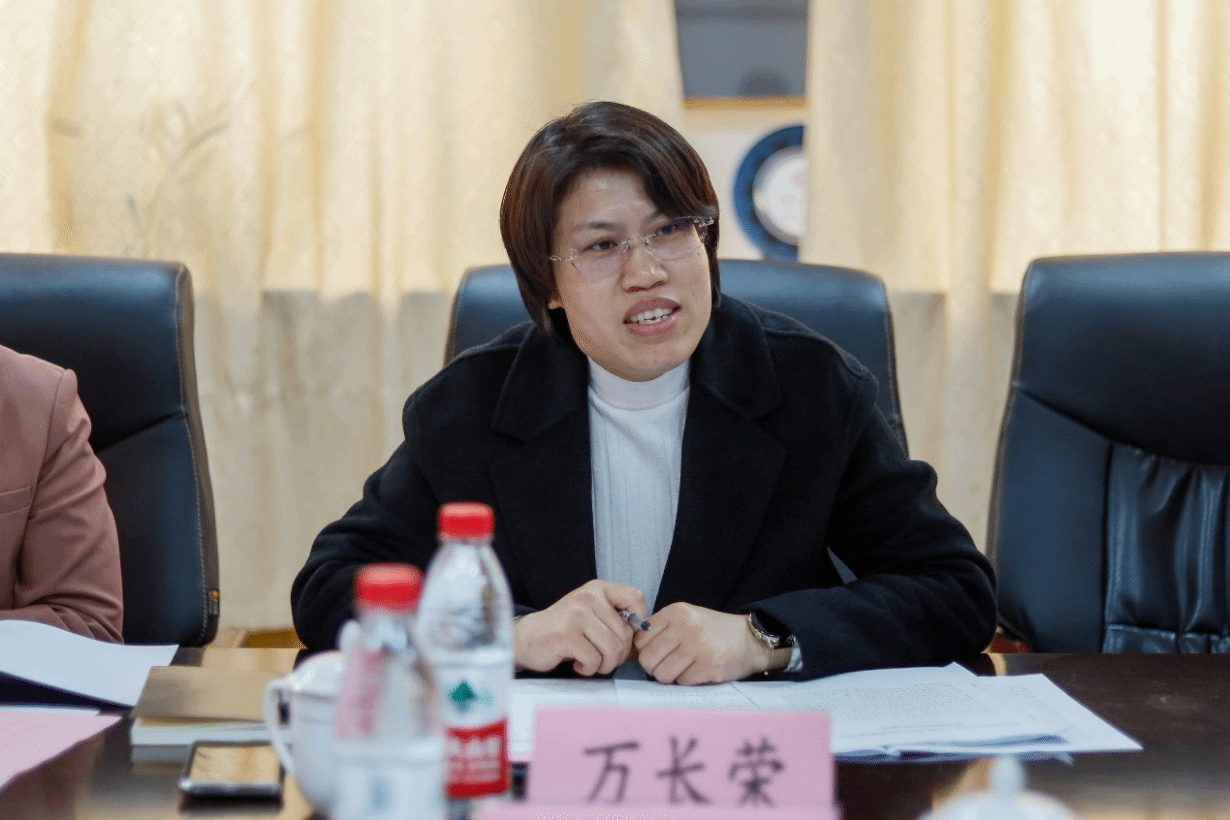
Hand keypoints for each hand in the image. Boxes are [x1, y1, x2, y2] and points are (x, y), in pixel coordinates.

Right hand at [514, 580, 646, 675]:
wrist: (527, 638)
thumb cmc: (565, 630)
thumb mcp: (592, 615)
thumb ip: (616, 620)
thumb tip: (645, 637)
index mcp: (598, 589)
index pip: (636, 596)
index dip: (639, 620)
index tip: (625, 635)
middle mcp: (589, 597)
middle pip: (626, 633)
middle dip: (618, 654)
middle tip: (602, 658)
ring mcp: (577, 615)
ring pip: (613, 648)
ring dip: (605, 664)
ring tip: (591, 662)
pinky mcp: (567, 635)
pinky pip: (594, 659)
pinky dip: (589, 669)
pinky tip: (578, 664)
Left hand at [634, 603, 773, 684]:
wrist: (750, 638)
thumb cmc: (713, 631)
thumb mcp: (686, 619)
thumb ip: (662, 630)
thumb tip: (634, 651)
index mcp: (675, 612)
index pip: (640, 639)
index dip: (645, 651)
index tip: (657, 654)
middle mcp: (685, 626)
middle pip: (648, 659)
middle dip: (655, 668)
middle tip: (669, 666)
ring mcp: (698, 646)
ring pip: (662, 674)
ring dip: (671, 677)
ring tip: (685, 668)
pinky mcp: (709, 665)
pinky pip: (682, 682)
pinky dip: (688, 681)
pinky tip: (699, 671)